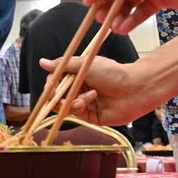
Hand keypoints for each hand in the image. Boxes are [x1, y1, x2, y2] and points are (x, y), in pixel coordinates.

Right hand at [39, 56, 157, 126]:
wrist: (135, 89)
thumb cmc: (113, 72)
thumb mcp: (86, 64)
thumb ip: (64, 65)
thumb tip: (42, 62)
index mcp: (76, 74)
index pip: (55, 80)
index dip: (50, 84)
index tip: (50, 85)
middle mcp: (77, 88)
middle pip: (56, 95)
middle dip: (57, 96)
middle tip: (59, 96)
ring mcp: (83, 102)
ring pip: (63, 107)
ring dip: (70, 102)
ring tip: (83, 98)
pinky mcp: (89, 116)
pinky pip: (76, 113)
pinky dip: (80, 106)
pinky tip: (92, 99)